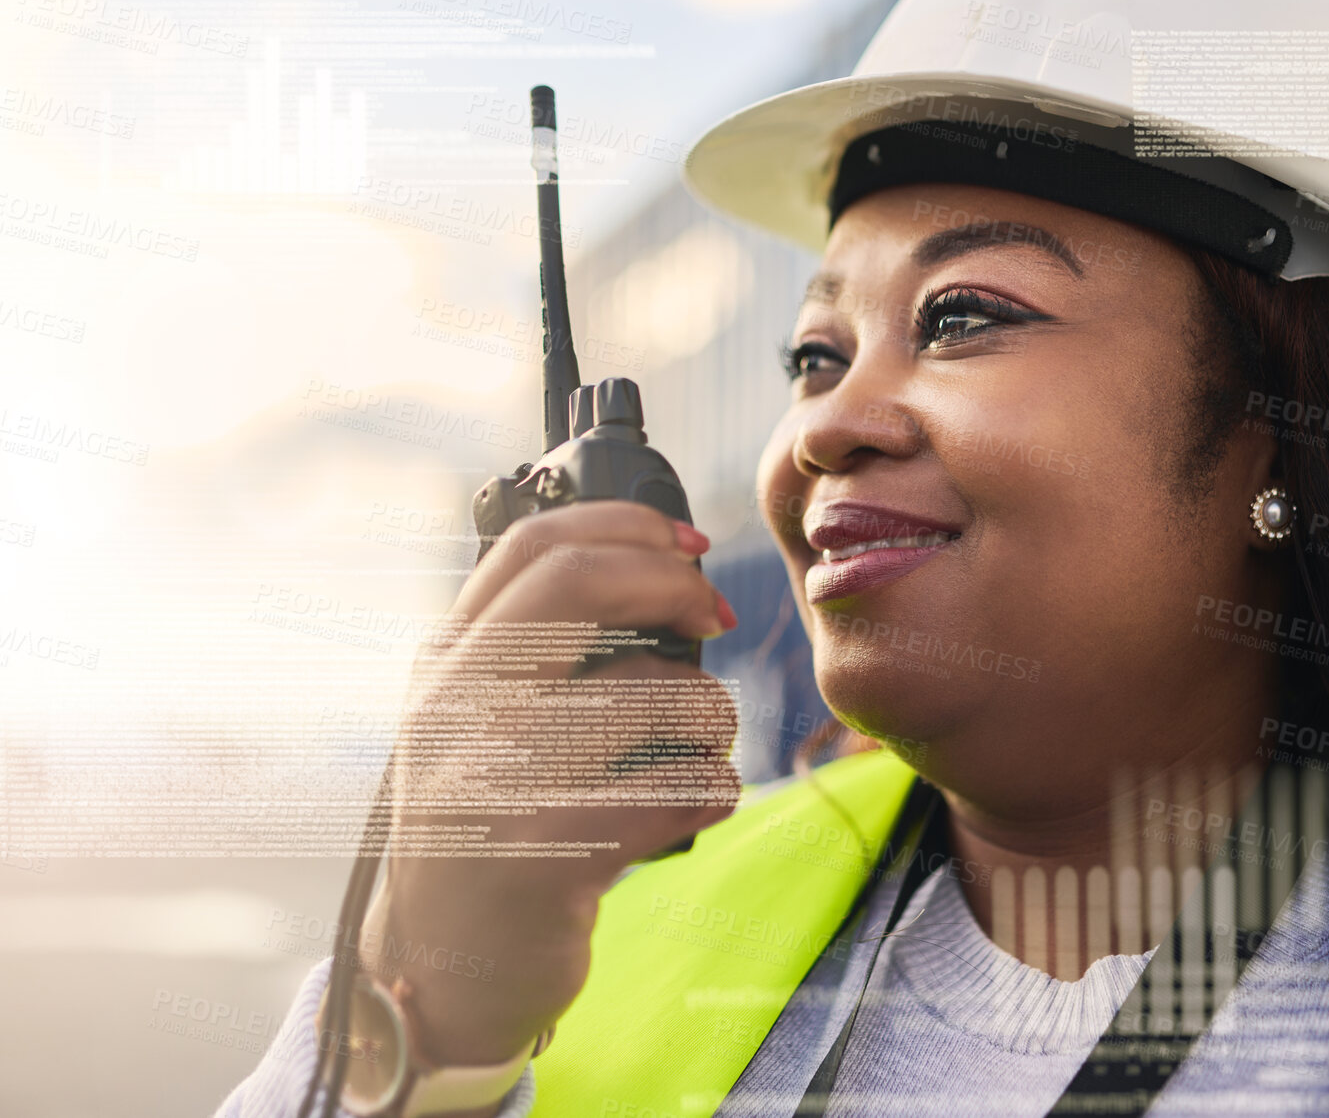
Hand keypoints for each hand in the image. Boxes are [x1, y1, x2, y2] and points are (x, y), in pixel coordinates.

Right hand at [356, 501, 740, 1066]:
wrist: (442, 971)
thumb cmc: (491, 828)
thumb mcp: (476, 723)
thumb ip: (533, 646)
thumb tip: (664, 564)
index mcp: (445, 666)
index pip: (532, 547)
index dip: (626, 527)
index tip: (690, 544)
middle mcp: (457, 708)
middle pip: (582, 585)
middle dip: (675, 587)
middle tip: (717, 616)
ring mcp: (500, 777)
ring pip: (661, 694)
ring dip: (710, 720)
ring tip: (690, 752)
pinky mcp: (552, 850)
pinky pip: (687, 786)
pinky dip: (712, 792)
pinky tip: (684, 810)